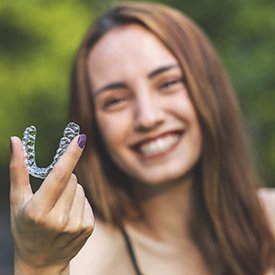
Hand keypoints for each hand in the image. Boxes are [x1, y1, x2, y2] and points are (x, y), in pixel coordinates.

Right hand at [9, 135, 93, 273]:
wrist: (41, 262)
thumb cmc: (25, 227)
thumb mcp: (17, 201)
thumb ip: (18, 169)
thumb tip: (15, 140)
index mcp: (38, 211)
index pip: (58, 176)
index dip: (70, 155)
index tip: (81, 138)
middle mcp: (59, 219)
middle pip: (71, 179)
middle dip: (63, 179)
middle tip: (51, 195)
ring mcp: (76, 225)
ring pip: (80, 188)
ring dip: (71, 191)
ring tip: (58, 208)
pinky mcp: (88, 227)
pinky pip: (86, 200)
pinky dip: (78, 202)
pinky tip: (68, 216)